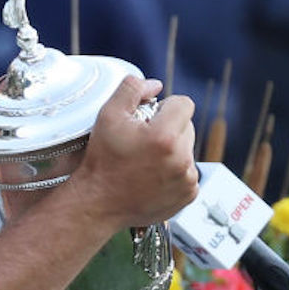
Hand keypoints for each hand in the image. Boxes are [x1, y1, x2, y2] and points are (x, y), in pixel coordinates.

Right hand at [69, 77, 197, 230]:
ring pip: (188, 150)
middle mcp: (182, 159)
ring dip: (173, 150)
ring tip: (146, 161)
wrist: (99, 204)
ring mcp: (187, 180)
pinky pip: (189, 172)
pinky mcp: (188, 195)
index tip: (150, 118)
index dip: (166, 107)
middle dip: (169, 129)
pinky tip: (152, 176)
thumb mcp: (108, 116)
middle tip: (144, 141)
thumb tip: (155, 85)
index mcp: (166, 137)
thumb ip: (132, 89)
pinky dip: (175, 171)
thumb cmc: (102, 162)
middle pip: (187, 127)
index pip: (184, 104)